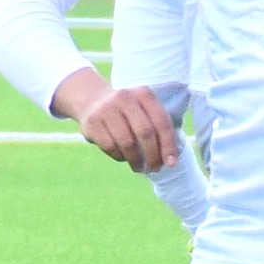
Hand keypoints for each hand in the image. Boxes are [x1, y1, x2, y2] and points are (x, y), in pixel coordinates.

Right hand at [53, 67, 177, 172]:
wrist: (93, 100)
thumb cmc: (129, 113)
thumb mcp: (145, 111)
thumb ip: (159, 129)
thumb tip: (171, 160)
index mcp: (144, 94)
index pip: (161, 122)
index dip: (168, 145)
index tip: (171, 163)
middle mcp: (125, 97)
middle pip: (145, 132)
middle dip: (152, 155)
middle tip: (154, 169)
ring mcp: (107, 108)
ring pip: (127, 142)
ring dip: (135, 160)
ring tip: (139, 167)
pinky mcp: (92, 121)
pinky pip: (110, 146)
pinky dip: (119, 156)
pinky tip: (123, 157)